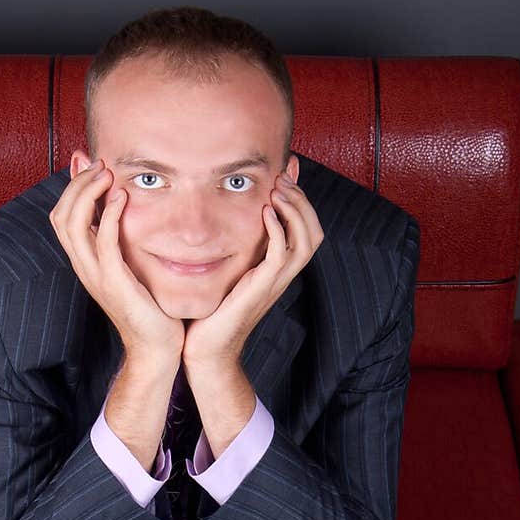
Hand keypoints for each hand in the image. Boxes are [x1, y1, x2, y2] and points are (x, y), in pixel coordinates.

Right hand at [49, 161, 184, 364]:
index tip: (90, 163)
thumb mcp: (129, 265)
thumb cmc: (149, 306)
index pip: (61, 216)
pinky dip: (110, 215)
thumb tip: (118, 207)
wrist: (156, 346)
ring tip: (108, 174)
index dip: (70, 185)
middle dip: (76, 183)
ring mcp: (96, 275)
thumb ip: (120, 238)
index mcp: (84, 261)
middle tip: (101, 164)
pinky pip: (104, 241)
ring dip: (88, 193)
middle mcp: (84, 267)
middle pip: (60, 215)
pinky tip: (122, 197)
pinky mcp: (115, 281)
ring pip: (72, 225)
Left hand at [182, 170, 323, 366]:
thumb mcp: (229, 271)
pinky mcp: (260, 288)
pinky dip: (278, 230)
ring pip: (306, 240)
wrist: (205, 348)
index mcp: (278, 270)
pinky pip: (281, 255)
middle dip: (303, 200)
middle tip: (282, 178)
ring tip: (278, 190)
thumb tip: (231, 223)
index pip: (307, 230)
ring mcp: (274, 283)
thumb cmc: (212, 312)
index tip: (288, 172)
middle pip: (314, 232)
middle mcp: (282, 275)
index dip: (303, 199)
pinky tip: (266, 212)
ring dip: (295, 210)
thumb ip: (236, 248)